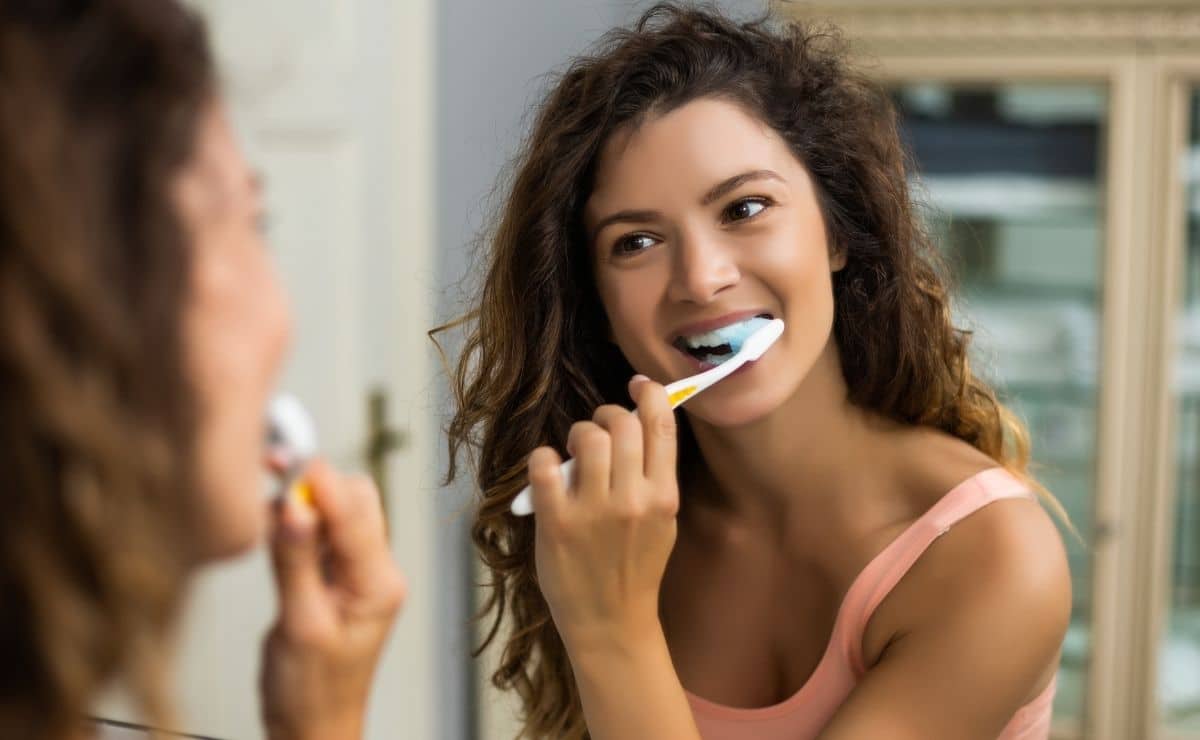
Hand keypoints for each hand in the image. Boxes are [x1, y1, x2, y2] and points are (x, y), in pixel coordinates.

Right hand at [259, 460, 406, 739]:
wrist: (311, 726)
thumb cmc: (311, 691)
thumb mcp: (300, 625)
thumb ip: (296, 562)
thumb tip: (293, 506)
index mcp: (379, 582)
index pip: (356, 512)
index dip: (320, 481)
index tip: (286, 459)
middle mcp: (375, 571)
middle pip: (355, 500)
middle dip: (314, 483)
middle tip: (271, 471)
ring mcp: (357, 573)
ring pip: (336, 513)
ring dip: (302, 502)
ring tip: (266, 506)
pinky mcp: (335, 578)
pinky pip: (319, 535)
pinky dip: (295, 524)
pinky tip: (270, 528)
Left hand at [528, 375, 678, 651]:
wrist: (611, 621)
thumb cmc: (635, 566)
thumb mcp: (663, 521)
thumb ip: (654, 475)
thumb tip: (639, 420)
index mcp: (663, 496)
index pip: (661, 424)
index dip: (649, 393)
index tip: (637, 385)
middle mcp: (632, 499)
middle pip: (621, 422)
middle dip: (606, 416)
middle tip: (597, 433)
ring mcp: (593, 511)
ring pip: (586, 437)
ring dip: (577, 434)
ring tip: (573, 453)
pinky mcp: (557, 523)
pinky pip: (543, 465)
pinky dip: (542, 459)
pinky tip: (547, 469)